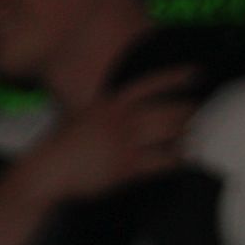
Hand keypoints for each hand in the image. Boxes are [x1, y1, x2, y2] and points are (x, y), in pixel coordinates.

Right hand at [16, 66, 198, 204]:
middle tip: (192, 120)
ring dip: (186, 137)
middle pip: (170, 110)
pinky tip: (179, 160)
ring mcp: (125, 143)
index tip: (196, 73)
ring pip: (173, 134)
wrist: (48, 171)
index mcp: (110, 103)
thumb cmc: (65, 146)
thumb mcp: (84, 117)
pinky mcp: (128, 166)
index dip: (176, 77)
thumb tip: (135, 110)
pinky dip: (177, 160)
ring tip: (188, 141)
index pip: (150, 84)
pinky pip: (165, 160)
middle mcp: (121, 120)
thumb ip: (109, 111)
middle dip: (188, 115)